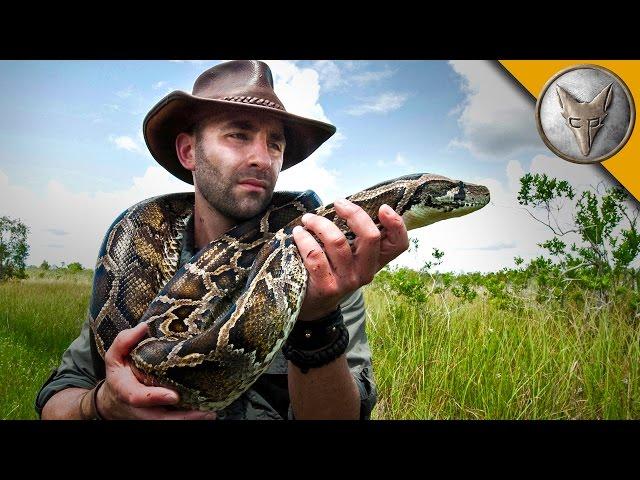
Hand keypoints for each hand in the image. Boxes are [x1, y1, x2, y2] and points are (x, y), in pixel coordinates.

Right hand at [97, 322, 216, 419]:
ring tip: (211, 413)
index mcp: (127, 391)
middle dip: (183, 418)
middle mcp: (141, 408)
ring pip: (171, 421)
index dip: (156, 397)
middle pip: (161, 418)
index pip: (139, 397)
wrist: (115, 400)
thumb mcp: (114, 357)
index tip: (174, 396)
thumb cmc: (120, 374)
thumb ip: (124, 341)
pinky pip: (177, 418)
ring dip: (191, 419)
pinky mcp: (163, 416)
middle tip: (205, 413)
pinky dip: (192, 417)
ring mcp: (153, 414)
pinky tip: (208, 411)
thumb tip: (144, 327)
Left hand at [292, 198, 408, 321]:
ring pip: (338, 241)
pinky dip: (304, 240)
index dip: (396, 225)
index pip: (399, 245)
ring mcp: (348, 281)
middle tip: (338, 202)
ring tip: (308, 219)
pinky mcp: (327, 287)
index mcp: (375, 261)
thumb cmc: (331, 270)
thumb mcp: (350, 257)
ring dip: (319, 224)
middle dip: (353, 213)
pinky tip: (298, 234)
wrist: (314, 306)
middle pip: (370, 237)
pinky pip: (315, 255)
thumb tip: (345, 204)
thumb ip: (355, 236)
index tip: (382, 207)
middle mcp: (366, 272)